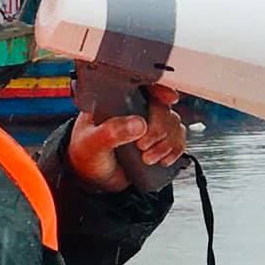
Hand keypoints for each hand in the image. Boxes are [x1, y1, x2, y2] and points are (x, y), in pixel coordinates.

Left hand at [67, 85, 186, 192]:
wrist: (93, 178)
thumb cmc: (86, 155)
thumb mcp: (92, 143)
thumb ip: (111, 132)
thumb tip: (137, 124)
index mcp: (116, 101)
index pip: (143, 86)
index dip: (160, 89)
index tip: (169, 98)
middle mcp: (135, 110)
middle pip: (162, 107)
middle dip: (159, 128)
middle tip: (143, 145)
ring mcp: (149, 126)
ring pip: (173, 124)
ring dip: (166, 143)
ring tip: (148, 158)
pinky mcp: (158, 142)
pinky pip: (178, 140)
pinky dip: (175, 150)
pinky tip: (162, 159)